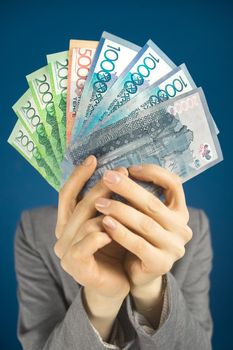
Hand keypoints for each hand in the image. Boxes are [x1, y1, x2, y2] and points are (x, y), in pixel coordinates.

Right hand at [54, 155, 129, 301]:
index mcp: (66, 223)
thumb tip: (116, 173)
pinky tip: (115, 229)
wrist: (116, 283)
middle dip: (100, 187)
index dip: (78, 176)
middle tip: (119, 173)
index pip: (67, 194)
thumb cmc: (115, 249)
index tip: (94, 159)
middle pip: (80, 205)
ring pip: (85, 222)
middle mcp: (61, 235)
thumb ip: (105, 204)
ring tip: (126, 198)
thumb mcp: (109, 223)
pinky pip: (88, 243)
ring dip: (106, 209)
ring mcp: (66, 251)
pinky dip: (102, 234)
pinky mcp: (76, 266)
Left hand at [94, 164, 192, 293]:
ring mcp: (174, 247)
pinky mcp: (161, 263)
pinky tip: (105, 223)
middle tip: (107, 177)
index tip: (131, 168)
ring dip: (120, 210)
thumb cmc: (139, 237)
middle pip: (154, 203)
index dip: (154, 173)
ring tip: (99, 202)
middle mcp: (181, 228)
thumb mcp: (143, 215)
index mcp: (180, 211)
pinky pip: (138, 244)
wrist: (139, 274)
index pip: (174, 184)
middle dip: (128, 188)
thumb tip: (119, 171)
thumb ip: (139, 198)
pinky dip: (121, 233)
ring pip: (145, 224)